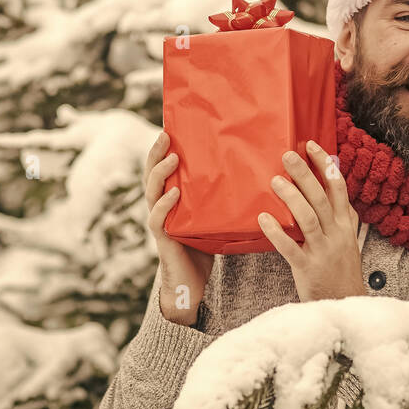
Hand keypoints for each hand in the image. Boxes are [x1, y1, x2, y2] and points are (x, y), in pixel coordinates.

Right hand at [145, 130, 213, 325]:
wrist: (194, 282)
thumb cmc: (207, 244)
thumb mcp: (215, 214)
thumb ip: (223, 195)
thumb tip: (256, 170)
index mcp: (172, 196)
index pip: (164, 167)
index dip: (163, 149)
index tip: (171, 127)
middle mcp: (162, 205)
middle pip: (152, 173)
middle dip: (156, 153)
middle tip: (166, 135)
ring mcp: (160, 220)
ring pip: (152, 192)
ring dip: (161, 174)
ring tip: (172, 158)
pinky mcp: (164, 238)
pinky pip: (159, 219)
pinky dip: (165, 205)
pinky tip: (175, 193)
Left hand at [258, 140, 364, 301]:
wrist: (345, 303)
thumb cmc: (341, 269)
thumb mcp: (347, 239)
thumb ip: (340, 214)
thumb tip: (330, 184)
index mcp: (346, 225)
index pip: (338, 188)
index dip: (325, 165)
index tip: (311, 145)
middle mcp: (337, 234)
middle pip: (321, 198)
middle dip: (305, 174)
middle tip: (287, 155)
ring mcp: (323, 251)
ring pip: (308, 219)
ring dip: (291, 198)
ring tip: (274, 181)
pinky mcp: (308, 268)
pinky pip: (291, 248)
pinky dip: (277, 233)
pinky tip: (263, 219)